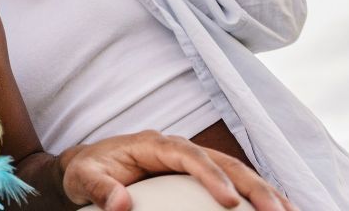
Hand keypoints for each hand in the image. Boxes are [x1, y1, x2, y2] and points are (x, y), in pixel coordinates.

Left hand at [60, 131, 294, 210]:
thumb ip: (100, 189)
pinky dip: (257, 196)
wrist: (89, 165)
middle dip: (253, 186)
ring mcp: (193, 161)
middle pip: (224, 161)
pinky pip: (234, 184)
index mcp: (154, 144)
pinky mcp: (201, 176)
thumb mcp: (84, 178)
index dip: (213, 176)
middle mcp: (179, 148)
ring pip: (237, 172)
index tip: (231, 202)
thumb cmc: (87, 169)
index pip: (190, 155)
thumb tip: (121, 204)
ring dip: (265, 191)